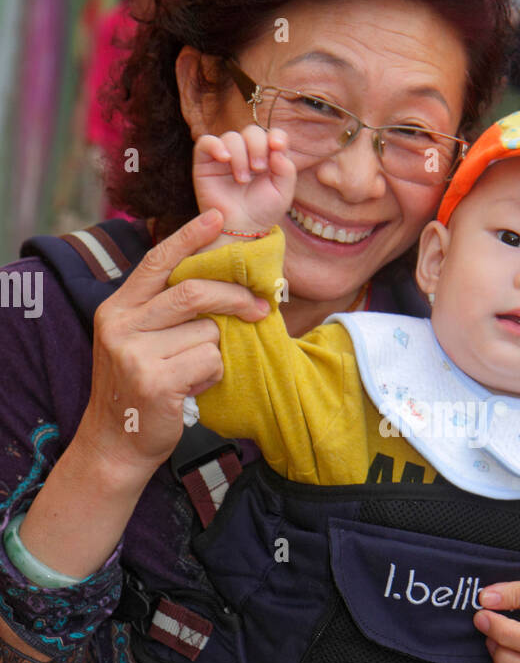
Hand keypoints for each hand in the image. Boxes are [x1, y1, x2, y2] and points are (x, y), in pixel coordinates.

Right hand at [79, 209, 270, 478]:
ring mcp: (135, 353)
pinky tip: (192, 389)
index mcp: (117, 308)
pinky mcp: (155, 381)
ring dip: (214, 353)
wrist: (115, 444)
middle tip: (260, 307)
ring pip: (208, 333)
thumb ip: (164, 312)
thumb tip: (221, 284)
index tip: (218, 217)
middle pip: (193, 292)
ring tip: (192, 373)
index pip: (157, 262)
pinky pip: (210, 362)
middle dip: (234, 297)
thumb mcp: (137, 342)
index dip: (189, 237)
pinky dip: (212, 376)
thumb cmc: (138, 389)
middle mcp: (121, 325)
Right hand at [193, 126, 296, 235]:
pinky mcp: (206, 162)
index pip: (273, 134)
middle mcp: (247, 153)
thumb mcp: (283, 192)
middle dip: (257, 147)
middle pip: (252, 132)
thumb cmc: (263, 211)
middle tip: (258, 169)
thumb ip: (286, 169)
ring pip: (232, 137)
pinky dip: (215, 145)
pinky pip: (206, 142)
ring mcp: (226, 156)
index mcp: (268, 157)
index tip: (276, 146)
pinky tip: (225, 159)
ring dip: (240, 156)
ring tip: (242, 179)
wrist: (241, 229)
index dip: (276, 135)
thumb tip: (276, 148)